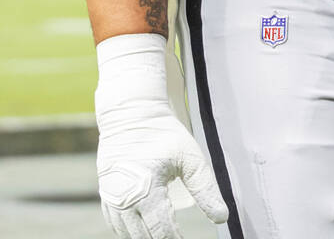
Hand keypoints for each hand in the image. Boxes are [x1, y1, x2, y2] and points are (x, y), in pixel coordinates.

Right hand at [98, 110, 227, 238]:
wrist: (131, 114)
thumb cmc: (163, 132)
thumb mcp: (190, 156)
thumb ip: (205, 188)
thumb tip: (221, 217)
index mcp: (146, 192)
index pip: (162, 232)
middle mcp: (124, 201)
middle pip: (144, 237)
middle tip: (178, 236)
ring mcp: (111, 199)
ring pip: (128, 234)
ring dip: (146, 236)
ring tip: (165, 232)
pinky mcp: (106, 195)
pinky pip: (116, 224)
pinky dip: (130, 230)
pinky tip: (145, 226)